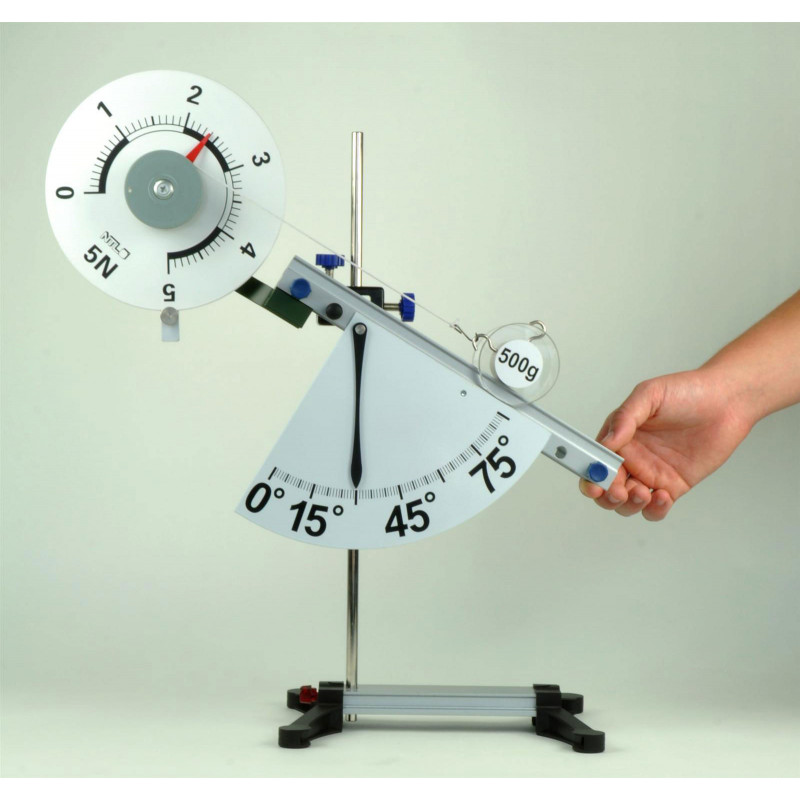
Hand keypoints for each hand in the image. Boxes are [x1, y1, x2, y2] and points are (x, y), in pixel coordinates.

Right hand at [579, 367, 753, 520]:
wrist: (727, 402)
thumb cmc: (688, 392)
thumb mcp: (650, 394)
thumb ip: (625, 417)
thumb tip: (607, 441)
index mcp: (619, 436)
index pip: (594, 459)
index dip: (589, 472)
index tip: (594, 477)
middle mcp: (631, 458)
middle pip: (605, 487)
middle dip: (606, 494)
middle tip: (617, 491)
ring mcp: (651, 473)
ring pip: (627, 502)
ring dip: (629, 504)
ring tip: (642, 492)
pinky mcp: (673, 486)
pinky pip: (656, 508)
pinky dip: (654, 510)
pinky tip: (661, 496)